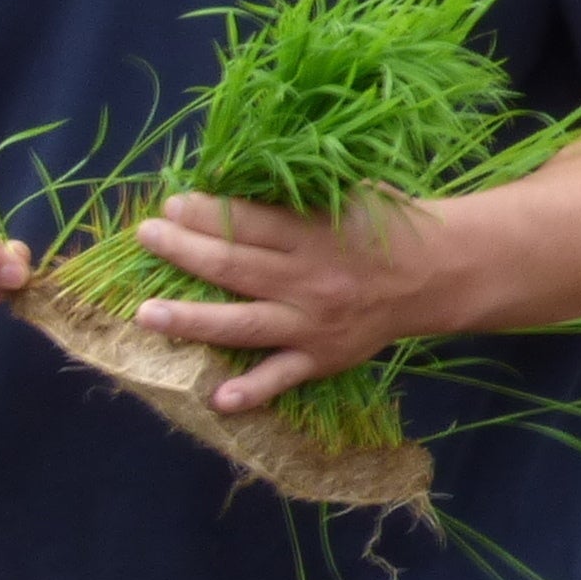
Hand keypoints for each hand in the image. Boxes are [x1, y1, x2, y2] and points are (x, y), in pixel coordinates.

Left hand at [121, 192, 444, 412]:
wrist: (435, 275)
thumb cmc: (378, 226)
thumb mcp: (344, 196)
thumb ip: (291, 195)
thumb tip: (225, 180)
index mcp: (315, 233)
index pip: (248, 222)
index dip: (205, 213)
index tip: (169, 206)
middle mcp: (309, 280)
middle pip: (234, 268)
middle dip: (183, 251)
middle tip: (146, 236)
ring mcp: (313, 324)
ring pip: (243, 324)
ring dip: (191, 320)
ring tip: (146, 314)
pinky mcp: (321, 357)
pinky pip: (282, 377)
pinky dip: (252, 391)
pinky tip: (217, 399)